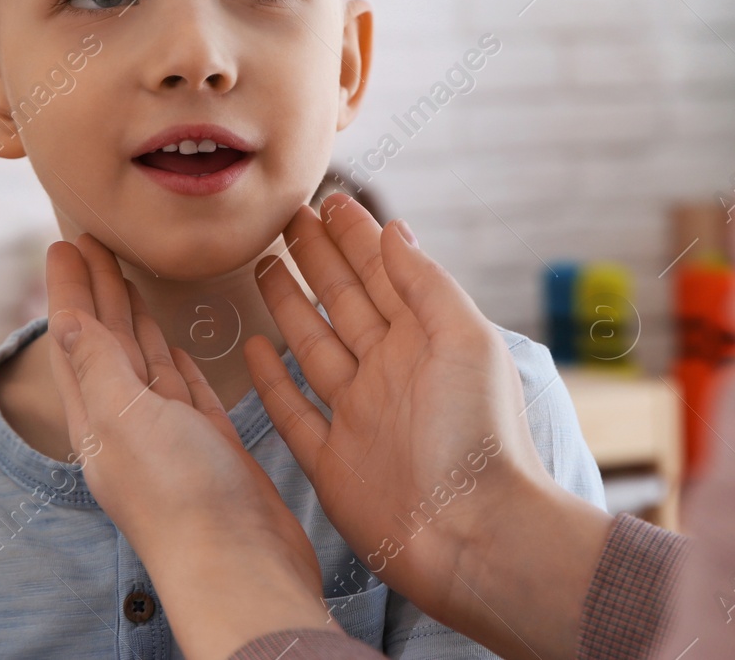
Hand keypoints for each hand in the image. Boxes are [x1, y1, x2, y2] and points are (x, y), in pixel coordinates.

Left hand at [45, 234, 329, 659]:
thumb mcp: (128, 421)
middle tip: (92, 241)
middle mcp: (129, 423)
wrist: (241, 565)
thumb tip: (62, 317)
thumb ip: (97, 367)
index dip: (71, 288)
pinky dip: (176, 357)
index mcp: (99, 416)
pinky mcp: (210, 444)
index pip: (77, 336)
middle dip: (98, 291)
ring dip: (133, 316)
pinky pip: (186, 387)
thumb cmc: (184, 499)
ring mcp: (170, 434)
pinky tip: (174, 341)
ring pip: (145, 360)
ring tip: (126, 276)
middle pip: (108, 341)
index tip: (67, 242)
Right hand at [248, 197, 612, 659]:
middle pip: (343, 302)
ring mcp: (358, 417)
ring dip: (289, 306)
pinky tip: (254, 349)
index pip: (382, 274)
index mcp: (425, 341)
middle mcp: (389, 373)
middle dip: (316, 259)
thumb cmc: (480, 436)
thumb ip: (426, 283)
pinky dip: (273, 381)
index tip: (327, 199)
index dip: (354, 236)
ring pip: (313, 348)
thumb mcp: (464, 340)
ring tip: (262, 266)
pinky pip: (294, 412)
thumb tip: (394, 229)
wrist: (473, 535)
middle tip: (284, 220)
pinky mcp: (332, 464)